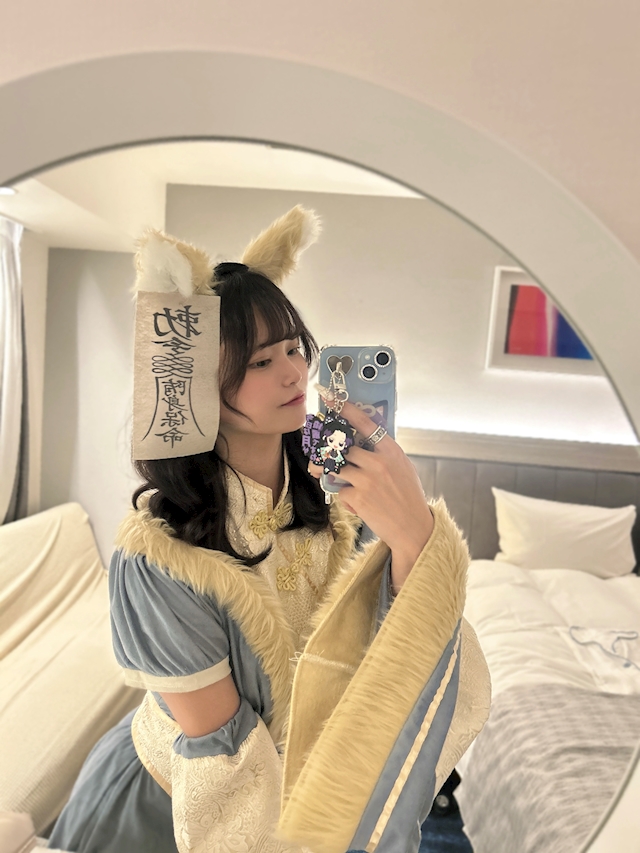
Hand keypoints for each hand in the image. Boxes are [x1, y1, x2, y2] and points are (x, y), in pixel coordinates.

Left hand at [319, 400, 433, 589]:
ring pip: (336, 467)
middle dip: (334, 451)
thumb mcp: (403, 468)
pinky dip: (344, 495)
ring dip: (331, 472)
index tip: (331, 398)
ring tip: (332, 476)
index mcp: (391, 451)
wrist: (412, 527)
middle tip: (325, 452)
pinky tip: (356, 502)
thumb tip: (363, 442)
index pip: (365, 423)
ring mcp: (366, 479)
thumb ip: (384, 454)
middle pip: (344, 447)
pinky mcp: (357, 496)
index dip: (346, 409)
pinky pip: (339, 489)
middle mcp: (378, 462)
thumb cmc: (408, 497)